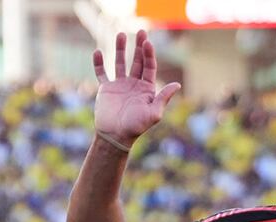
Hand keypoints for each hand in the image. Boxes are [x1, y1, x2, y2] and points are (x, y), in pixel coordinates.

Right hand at [92, 30, 179, 146]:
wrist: (115, 136)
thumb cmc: (136, 127)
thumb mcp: (154, 113)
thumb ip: (164, 97)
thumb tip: (177, 84)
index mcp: (146, 89)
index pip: (149, 66)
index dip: (149, 54)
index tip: (147, 43)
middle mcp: (134, 84)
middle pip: (137, 61)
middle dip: (139, 46)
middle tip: (140, 31)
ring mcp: (120, 85)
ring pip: (120, 62)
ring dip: (121, 49)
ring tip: (120, 35)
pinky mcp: (106, 89)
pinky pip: (101, 73)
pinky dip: (99, 63)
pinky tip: (97, 52)